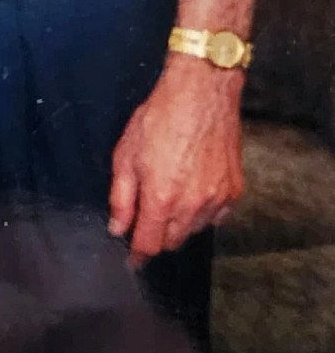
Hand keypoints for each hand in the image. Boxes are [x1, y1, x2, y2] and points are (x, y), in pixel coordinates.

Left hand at [108, 56, 243, 265]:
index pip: (149, 244)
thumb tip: (117, 228)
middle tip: (147, 216)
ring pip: (194, 230)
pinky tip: (193, 191)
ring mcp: (217, 200)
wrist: (201, 93)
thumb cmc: (160, 118)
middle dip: (156, 236)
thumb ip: (121, 197)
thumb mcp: (126, 154)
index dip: (137, 255)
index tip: (132, 259)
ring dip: (179, 224)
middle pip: (172, 241)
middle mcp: (192, 205)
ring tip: (170, 194)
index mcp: (161, 198)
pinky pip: (216, 216)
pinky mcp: (234, 190)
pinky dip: (203, 212)